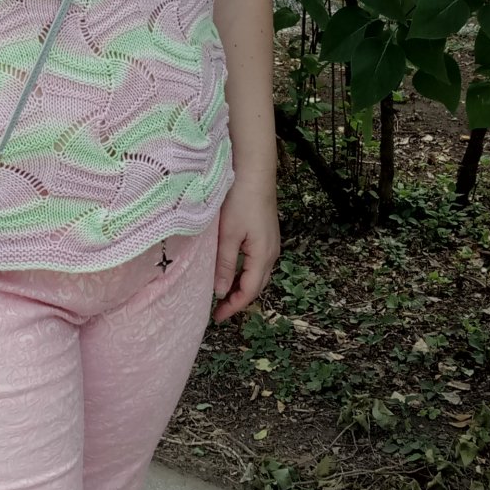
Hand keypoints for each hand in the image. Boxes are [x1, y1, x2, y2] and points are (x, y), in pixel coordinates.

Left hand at [212, 174, 279, 323]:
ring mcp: (271, 243)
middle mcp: (272, 253)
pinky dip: (245, 273)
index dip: (233, 307)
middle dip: (238, 300)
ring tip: (223, 293)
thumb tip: (221, 292)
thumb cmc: (240, 200)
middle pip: (257, 286)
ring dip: (242, 286)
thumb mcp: (228, 235)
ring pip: (258, 274)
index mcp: (263, 256)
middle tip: (218, 310)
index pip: (249, 291)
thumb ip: (225, 265)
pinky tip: (232, 270)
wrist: (254, 172)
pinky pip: (258, 262)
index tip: (217, 317)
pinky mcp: (267, 235)